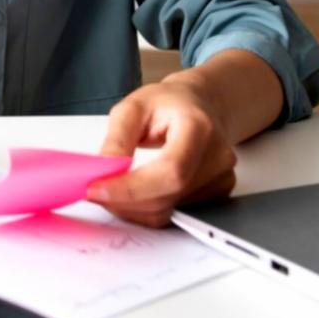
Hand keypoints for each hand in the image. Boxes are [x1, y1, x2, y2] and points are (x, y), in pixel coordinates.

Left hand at [85, 79, 237, 226]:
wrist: (200, 106)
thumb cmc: (168, 103)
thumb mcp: (132, 107)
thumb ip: (117, 139)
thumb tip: (105, 174)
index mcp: (199, 126)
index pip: (170, 170)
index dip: (132, 188)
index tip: (97, 190)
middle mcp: (217, 155)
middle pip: (168, 196)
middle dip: (124, 200)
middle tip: (97, 188)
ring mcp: (221, 177)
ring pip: (168, 210)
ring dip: (134, 206)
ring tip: (120, 183)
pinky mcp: (218, 194)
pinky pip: (175, 213)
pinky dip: (149, 208)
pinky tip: (140, 189)